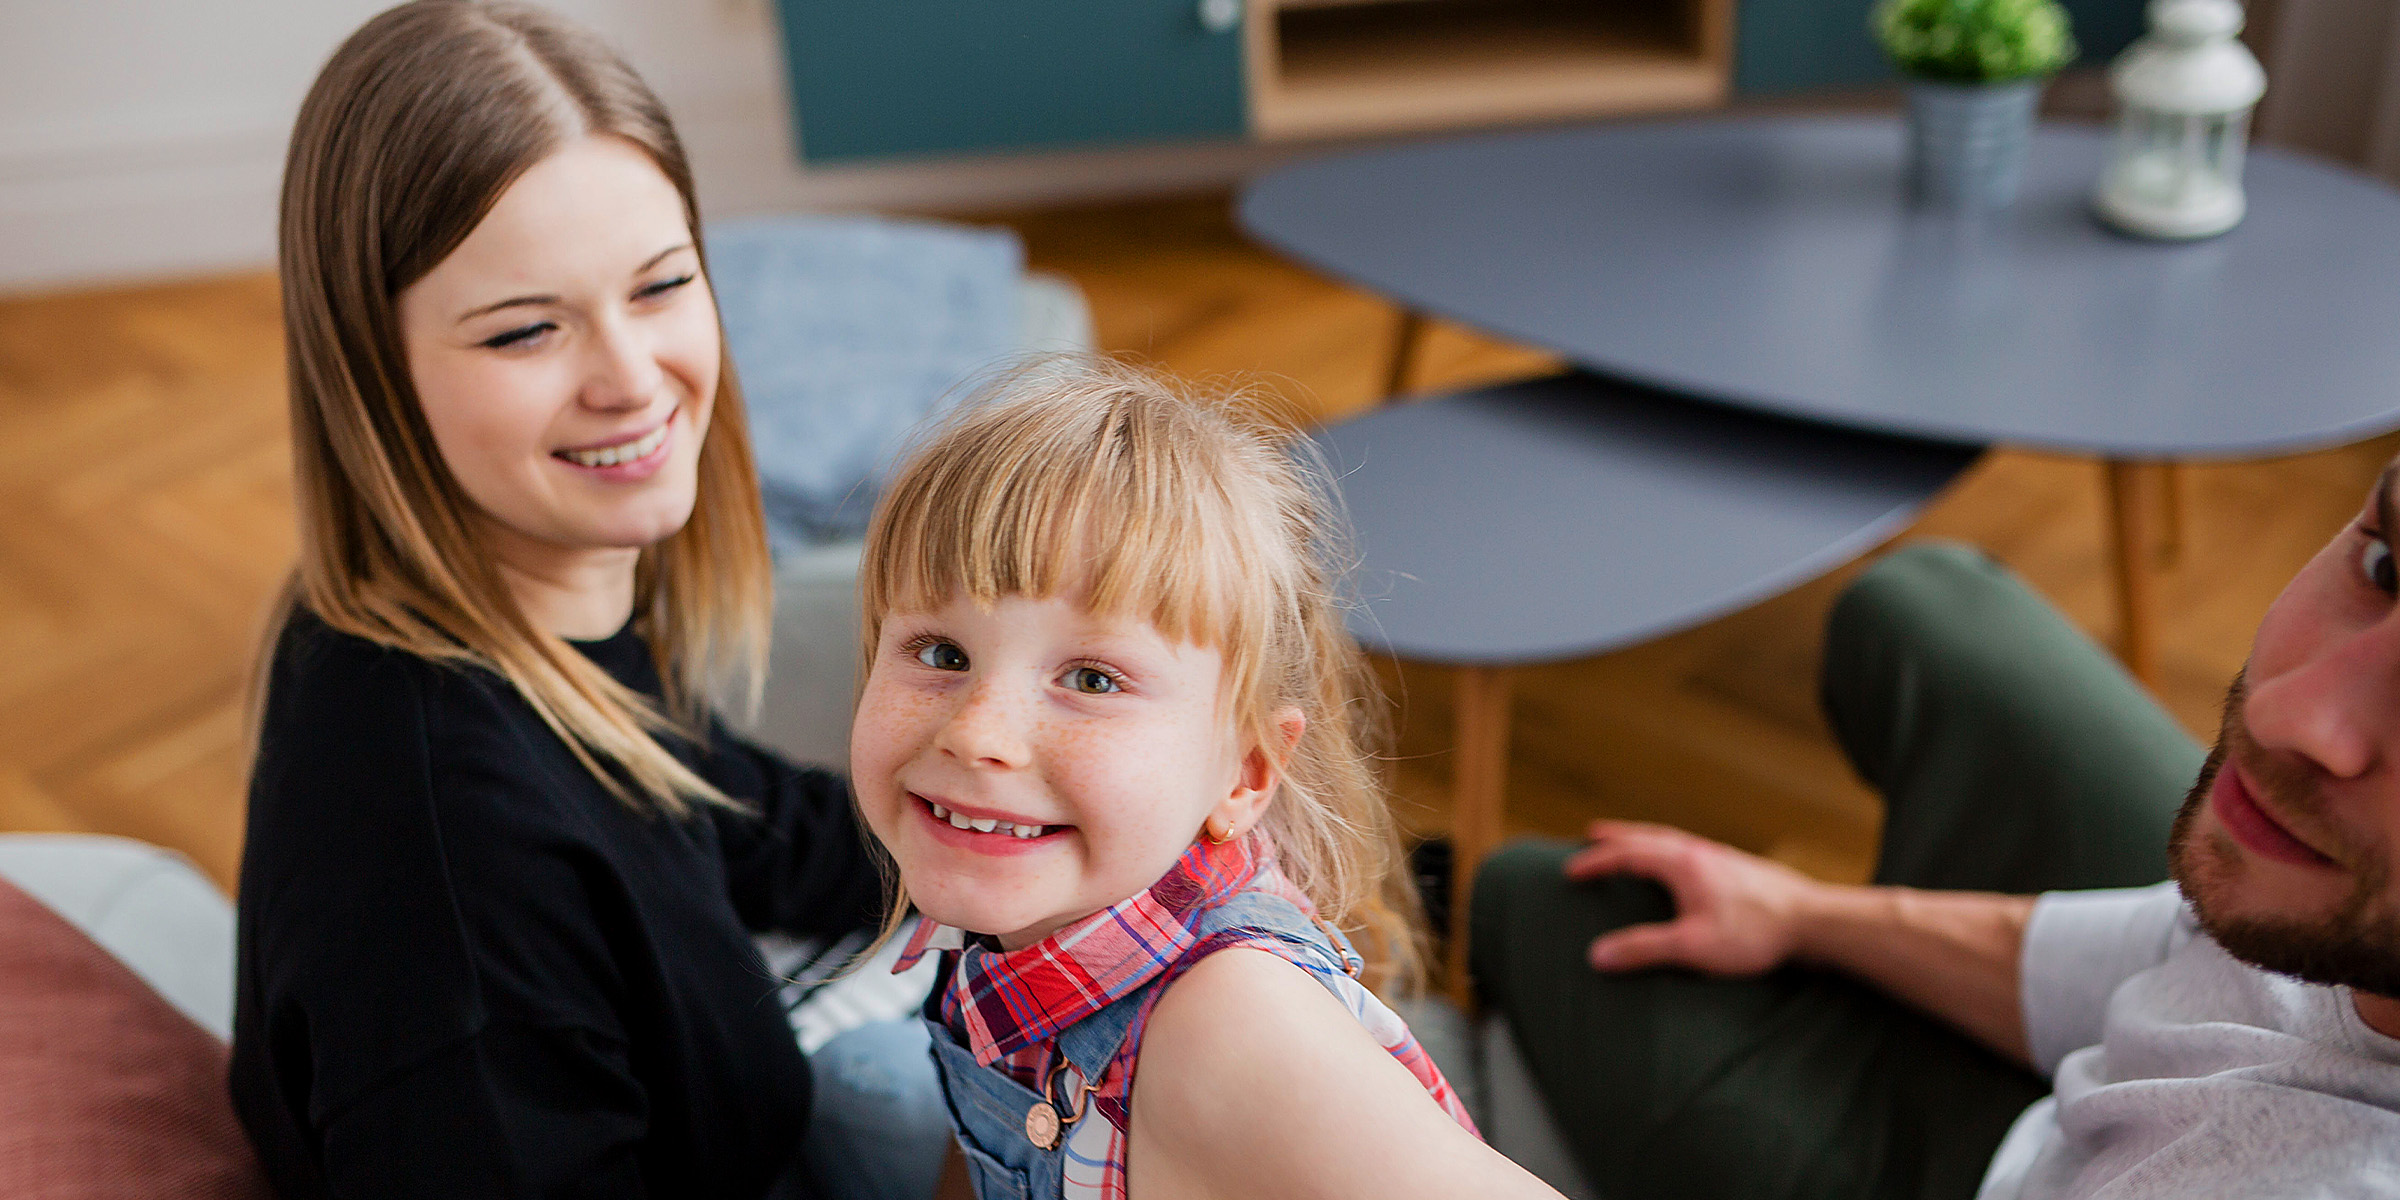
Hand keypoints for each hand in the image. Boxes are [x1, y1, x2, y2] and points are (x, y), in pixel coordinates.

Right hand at [1563, 820, 1821, 976]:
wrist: (1814, 921)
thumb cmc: (1755, 933)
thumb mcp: (1692, 947)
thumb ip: (1643, 949)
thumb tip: (1596, 955)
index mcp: (1681, 863)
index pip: (1626, 854)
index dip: (1596, 862)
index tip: (1570, 870)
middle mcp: (1699, 852)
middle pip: (1649, 836)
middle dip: (1618, 837)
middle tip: (1594, 833)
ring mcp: (1722, 858)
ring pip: (1674, 840)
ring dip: (1646, 840)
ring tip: (1635, 846)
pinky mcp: (1740, 869)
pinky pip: (1694, 851)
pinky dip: (1673, 852)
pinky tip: (1684, 868)